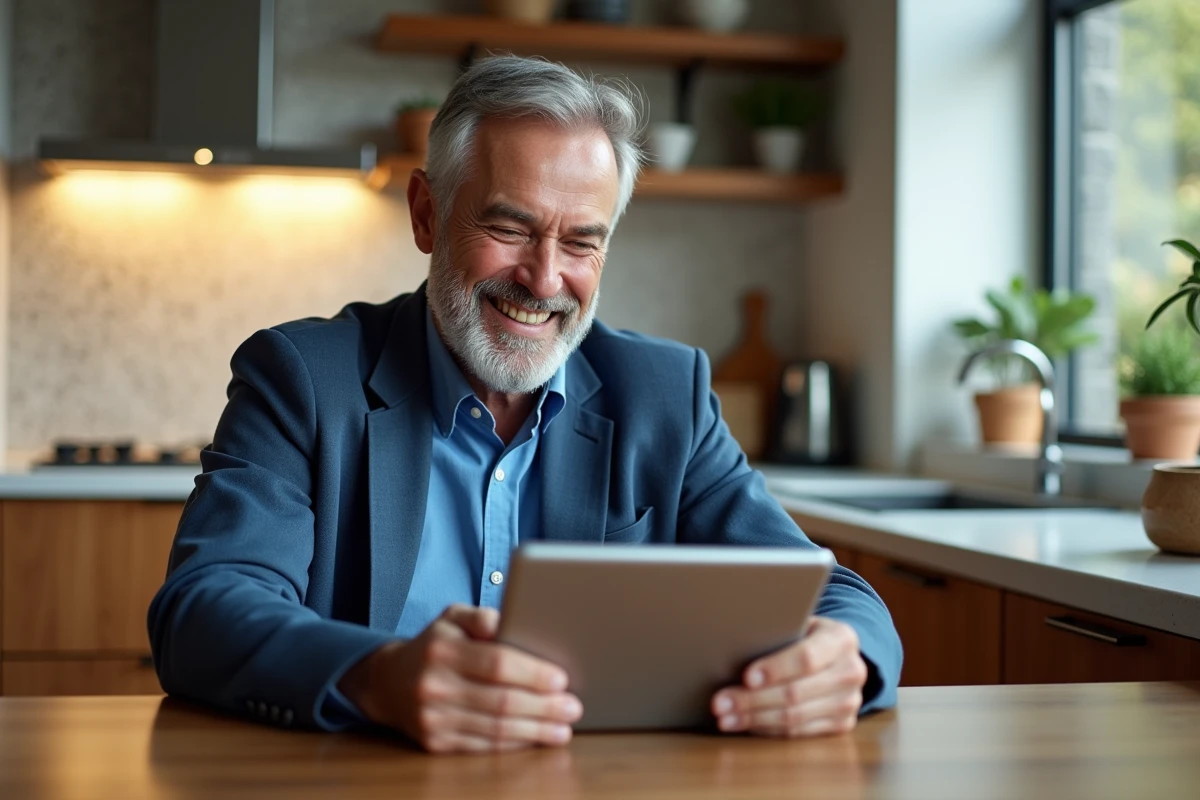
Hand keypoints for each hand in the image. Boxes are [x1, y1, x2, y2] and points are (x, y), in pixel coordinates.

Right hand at [338, 604, 582, 752]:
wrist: (388, 681)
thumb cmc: (434, 645)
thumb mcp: (452, 617)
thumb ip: (482, 616)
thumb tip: (513, 620)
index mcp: (442, 650)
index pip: (497, 664)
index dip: (533, 674)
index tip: (562, 679)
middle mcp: (434, 686)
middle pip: (501, 701)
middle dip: (544, 707)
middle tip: (573, 707)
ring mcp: (432, 719)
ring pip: (495, 729)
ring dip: (535, 731)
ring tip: (563, 728)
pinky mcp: (435, 744)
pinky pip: (483, 747)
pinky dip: (514, 744)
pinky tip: (535, 738)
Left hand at [710, 617, 867, 737]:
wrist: (836, 655)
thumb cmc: (804, 634)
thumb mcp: (797, 622)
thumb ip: (775, 632)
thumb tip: (731, 644)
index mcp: (841, 638)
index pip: (806, 658)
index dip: (775, 669)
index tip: (746, 677)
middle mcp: (852, 671)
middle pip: (796, 692)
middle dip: (752, 700)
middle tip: (720, 703)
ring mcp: (849, 701)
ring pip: (795, 717)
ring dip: (754, 719)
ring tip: (725, 717)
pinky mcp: (842, 725)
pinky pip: (798, 733)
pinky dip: (767, 729)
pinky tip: (745, 724)